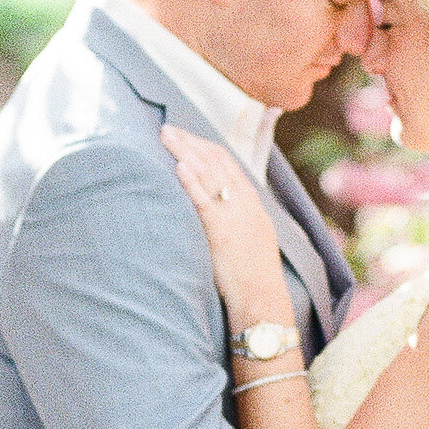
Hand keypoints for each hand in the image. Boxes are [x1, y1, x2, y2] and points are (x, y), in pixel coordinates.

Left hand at [162, 124, 293, 327]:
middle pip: (216, 162)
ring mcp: (234, 215)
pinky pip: (205, 201)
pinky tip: (178, 168)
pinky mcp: (221, 232)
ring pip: (208, 174)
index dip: (205, 147)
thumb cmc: (254, 278)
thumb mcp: (252, 239)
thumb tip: (218, 210)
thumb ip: (237, 219)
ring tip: (166, 137)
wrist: (263, 300)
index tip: (186, 137)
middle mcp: (245, 203)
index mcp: (252, 203)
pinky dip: (192, 182)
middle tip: (167, 129)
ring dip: (185, 152)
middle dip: (190, 142)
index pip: (228, 163)